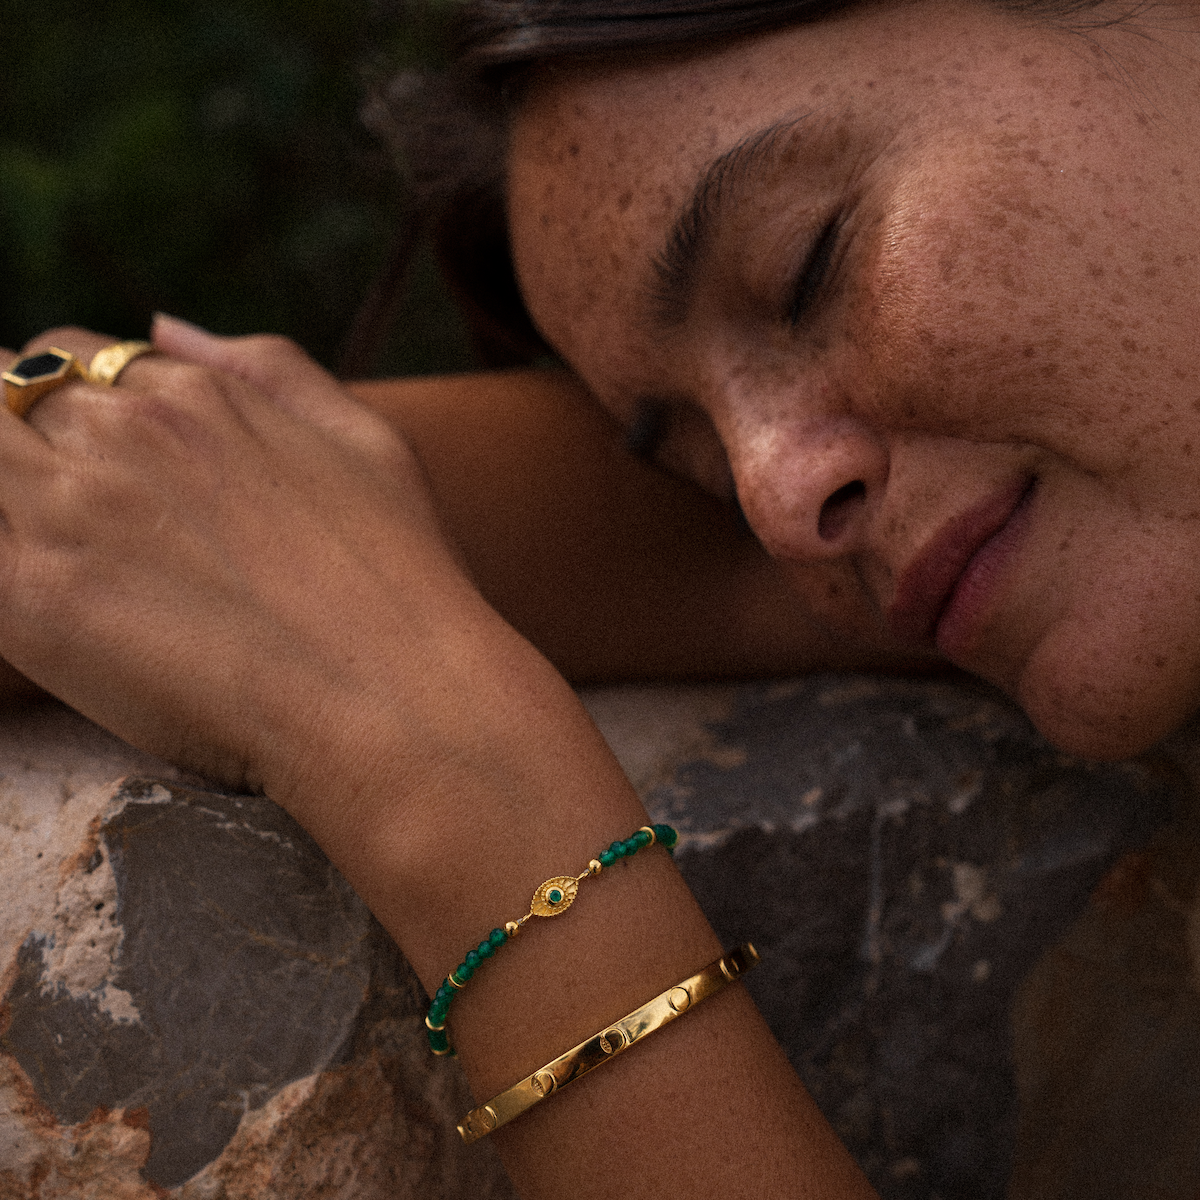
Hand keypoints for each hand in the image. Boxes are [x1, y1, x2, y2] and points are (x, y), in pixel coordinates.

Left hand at [0, 317, 486, 794]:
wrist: (397, 699)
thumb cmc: (402, 579)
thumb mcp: (366, 439)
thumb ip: (272, 368)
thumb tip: (167, 329)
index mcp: (196, 396)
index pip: (65, 357)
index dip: (63, 404)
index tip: (83, 461)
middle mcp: (123, 434)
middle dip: (11, 435)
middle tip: (63, 509)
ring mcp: (71, 512)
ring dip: (1, 486)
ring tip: (46, 544)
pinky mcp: (34, 601)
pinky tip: (36, 591)